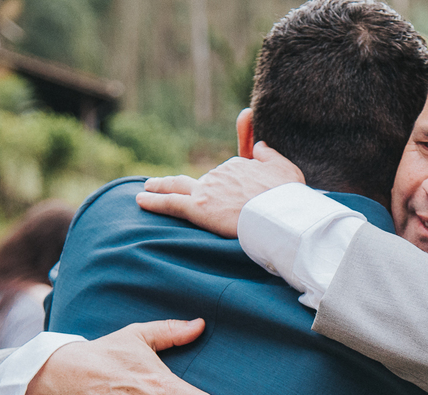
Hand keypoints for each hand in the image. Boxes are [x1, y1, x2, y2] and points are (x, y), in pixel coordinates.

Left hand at [135, 142, 305, 236]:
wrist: (278, 215)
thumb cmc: (287, 197)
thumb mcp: (286, 169)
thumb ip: (270, 156)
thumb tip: (259, 145)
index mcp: (240, 166)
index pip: (227, 173)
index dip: (226, 184)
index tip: (221, 190)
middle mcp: (220, 174)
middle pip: (199, 180)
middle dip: (186, 184)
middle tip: (164, 183)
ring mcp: (207, 191)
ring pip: (179, 187)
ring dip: (162, 186)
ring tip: (148, 188)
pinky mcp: (198, 208)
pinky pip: (170, 203)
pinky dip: (154, 200)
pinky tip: (140, 199)